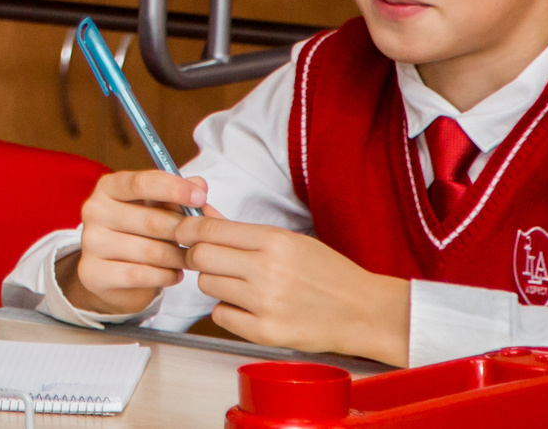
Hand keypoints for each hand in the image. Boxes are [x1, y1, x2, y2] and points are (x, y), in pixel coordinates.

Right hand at [59, 170, 211, 315]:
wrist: (110, 273)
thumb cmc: (139, 233)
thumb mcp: (156, 209)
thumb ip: (177, 196)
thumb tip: (199, 185)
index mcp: (108, 187)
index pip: (140, 183)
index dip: (174, 189)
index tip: (200, 198)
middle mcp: (94, 211)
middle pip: (152, 221)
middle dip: (183, 232)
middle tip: (199, 241)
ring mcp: (91, 242)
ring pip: (151, 252)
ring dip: (178, 258)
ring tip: (189, 259)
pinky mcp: (94, 272)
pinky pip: (141, 275)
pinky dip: (166, 276)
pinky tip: (174, 274)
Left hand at [178, 214, 410, 364]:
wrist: (364, 312)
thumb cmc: (327, 273)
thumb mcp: (289, 240)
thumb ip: (241, 230)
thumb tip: (201, 214)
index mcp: (273, 241)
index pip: (208, 229)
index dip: (188, 229)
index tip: (183, 232)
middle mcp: (266, 270)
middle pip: (200, 257)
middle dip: (198, 256)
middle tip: (210, 260)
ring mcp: (265, 304)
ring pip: (207, 286)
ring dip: (215, 283)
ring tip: (240, 284)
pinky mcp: (265, 333)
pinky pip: (220, 315)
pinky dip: (227, 310)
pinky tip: (248, 307)